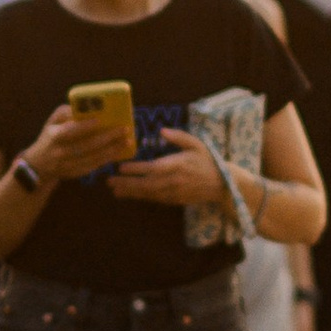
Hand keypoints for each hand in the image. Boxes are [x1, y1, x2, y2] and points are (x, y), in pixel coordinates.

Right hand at [22, 100, 130, 184]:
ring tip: (127, 140)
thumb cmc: (50, 137)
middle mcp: (60, 152)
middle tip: (124, 129)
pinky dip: (107, 159)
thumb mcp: (52, 122)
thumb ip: (66, 112)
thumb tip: (85, 106)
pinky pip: (94, 166)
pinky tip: (118, 151)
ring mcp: (68, 165)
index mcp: (53, 136)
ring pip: (93, 158)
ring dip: (112, 149)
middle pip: (86, 145)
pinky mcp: (75, 173)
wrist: (39, 165)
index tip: (101, 120)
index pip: (70, 131)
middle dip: (107, 137)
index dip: (85, 126)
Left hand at [107, 126, 236, 208]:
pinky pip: (155, 199)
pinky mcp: (175, 200)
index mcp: (177, 164)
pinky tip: (130, 195)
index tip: (120, 167)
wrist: (221, 185)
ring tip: (115, 190)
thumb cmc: (207, 161)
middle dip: (127, 183)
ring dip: (131, 192)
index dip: (135, 169)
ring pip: (148, 194)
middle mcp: (173, 180)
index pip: (152, 168)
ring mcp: (174, 192)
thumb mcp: (196, 144)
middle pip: (146, 184)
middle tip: (110, 182)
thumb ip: (178, 137)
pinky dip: (141, 197)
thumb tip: (162, 130)